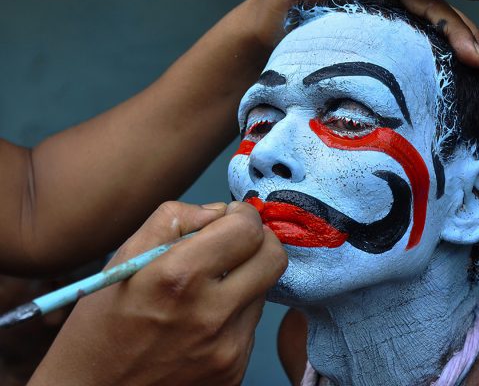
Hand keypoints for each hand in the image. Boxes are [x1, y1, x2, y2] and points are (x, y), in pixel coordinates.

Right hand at [29, 201, 286, 385]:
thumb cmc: (103, 321)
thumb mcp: (127, 254)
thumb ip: (175, 218)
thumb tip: (219, 211)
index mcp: (180, 277)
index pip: (248, 229)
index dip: (243, 215)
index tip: (231, 216)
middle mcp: (211, 315)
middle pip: (273, 258)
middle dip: (258, 240)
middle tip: (235, 241)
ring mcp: (227, 349)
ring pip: (264, 289)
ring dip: (244, 276)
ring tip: (209, 284)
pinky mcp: (234, 371)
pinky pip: (250, 323)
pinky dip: (235, 309)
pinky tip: (204, 316)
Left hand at [251, 0, 478, 65]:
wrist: (266, 33)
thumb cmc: (276, 3)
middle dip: (457, 23)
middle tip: (478, 51)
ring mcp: (380, 9)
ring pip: (425, 21)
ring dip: (452, 41)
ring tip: (475, 62)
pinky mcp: (377, 31)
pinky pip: (411, 38)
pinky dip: (432, 51)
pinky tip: (448, 67)